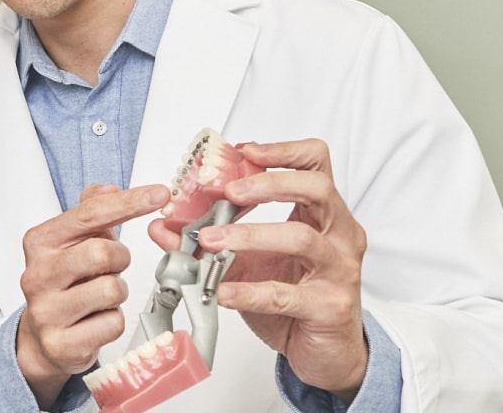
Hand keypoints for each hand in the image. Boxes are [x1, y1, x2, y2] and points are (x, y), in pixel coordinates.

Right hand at [17, 183, 170, 406]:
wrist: (42, 338)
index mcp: (39, 242)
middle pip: (102, 252)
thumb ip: (90, 211)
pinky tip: (96, 320)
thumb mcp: (72, 242)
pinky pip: (113, 324)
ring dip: (117, 292)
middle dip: (120, 258)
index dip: (129, 202)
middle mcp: (36, 275)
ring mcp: (47, 311)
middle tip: (111, 267)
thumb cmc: (65, 283)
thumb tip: (110, 189)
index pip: (88, 214)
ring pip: (112, 289)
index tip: (160, 194)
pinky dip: (113, 320)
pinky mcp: (62, 343)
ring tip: (100, 295)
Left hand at [196, 139, 369, 395]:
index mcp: (324, 215)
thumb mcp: (250, 262)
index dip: (283, 151)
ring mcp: (339, 270)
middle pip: (317, 188)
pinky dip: (249, 291)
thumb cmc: (297, 299)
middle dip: (268, 184)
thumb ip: (211, 239)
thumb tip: (163, 226)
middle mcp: (339, 235)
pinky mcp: (329, 306)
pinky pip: (286, 294)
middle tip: (228, 192)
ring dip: (248, 234)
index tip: (245, 151)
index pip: (317, 163)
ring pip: (300, 238)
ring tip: (209, 239)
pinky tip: (222, 291)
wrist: (327, 352)